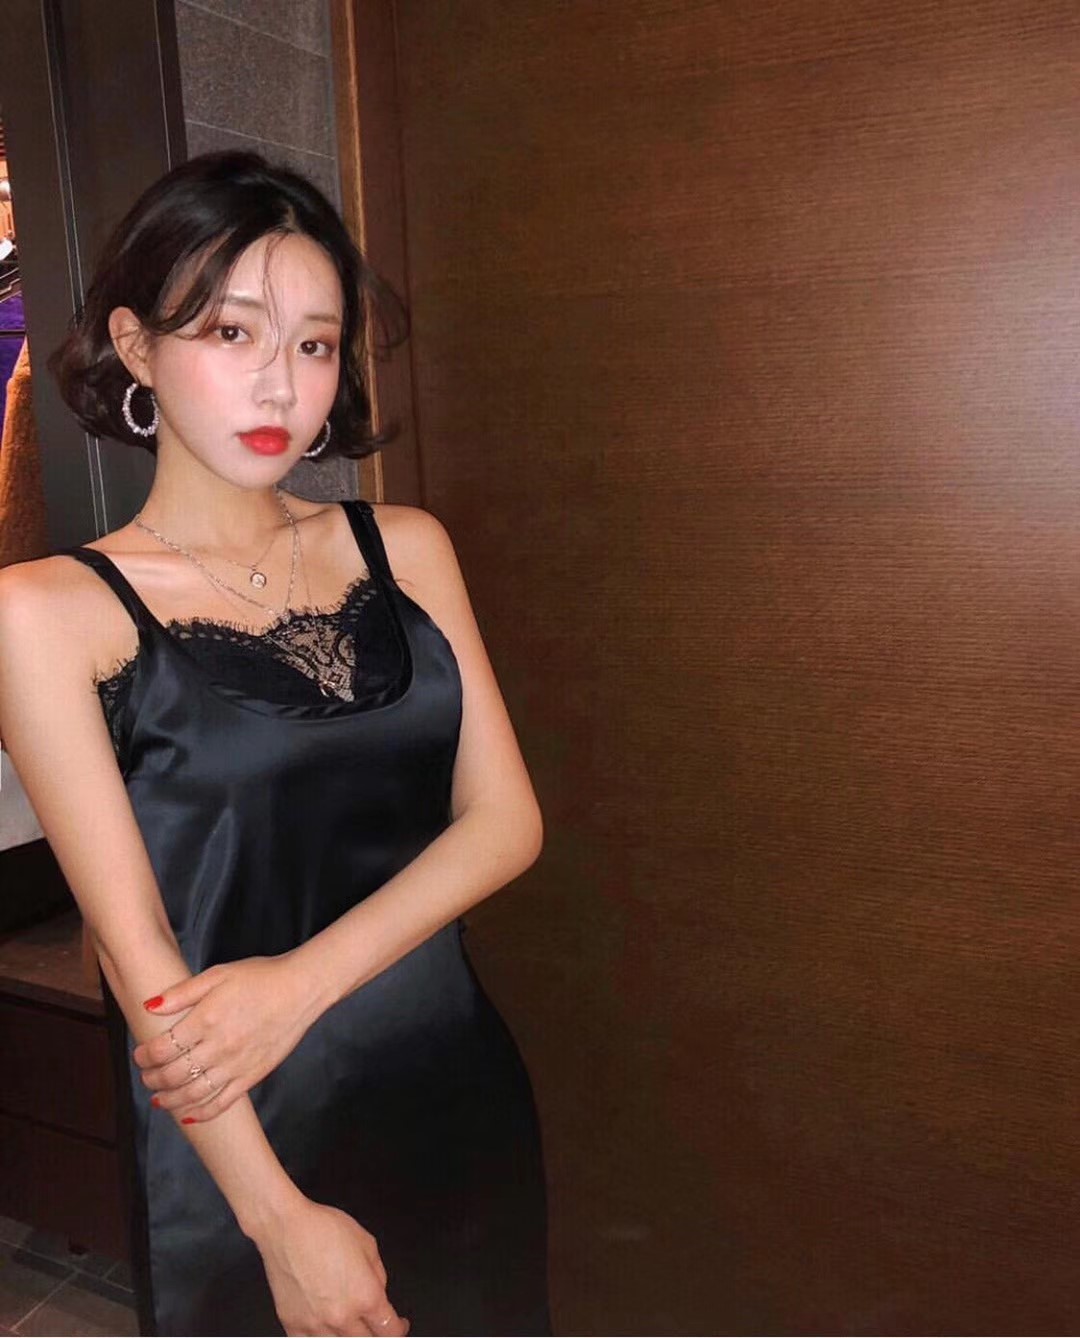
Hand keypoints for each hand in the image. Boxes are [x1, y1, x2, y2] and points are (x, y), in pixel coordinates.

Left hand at [133, 953, 317, 1123]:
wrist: (301, 989)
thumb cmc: (260, 978)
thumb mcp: (218, 974)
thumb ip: (182, 992)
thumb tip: (149, 1006)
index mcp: (206, 1020)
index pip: (162, 1048)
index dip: (145, 1056)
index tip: (140, 1055)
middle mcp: (218, 1047)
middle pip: (173, 1075)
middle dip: (152, 1079)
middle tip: (146, 1077)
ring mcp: (236, 1065)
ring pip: (194, 1094)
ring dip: (170, 1100)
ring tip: (159, 1099)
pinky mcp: (252, 1076)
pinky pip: (222, 1102)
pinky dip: (202, 1113)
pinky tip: (188, 1114)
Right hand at [253, 1197, 409, 1337]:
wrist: (285, 1228)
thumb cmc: (323, 1229)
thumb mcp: (367, 1243)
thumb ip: (378, 1274)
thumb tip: (380, 1293)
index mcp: (366, 1296)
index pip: (389, 1330)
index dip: (398, 1328)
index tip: (398, 1324)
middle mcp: (342, 1316)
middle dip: (375, 1332)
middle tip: (373, 1322)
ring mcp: (316, 1325)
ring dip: (349, 1336)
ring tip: (349, 1324)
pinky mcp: (293, 1325)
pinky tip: (325, 1329)